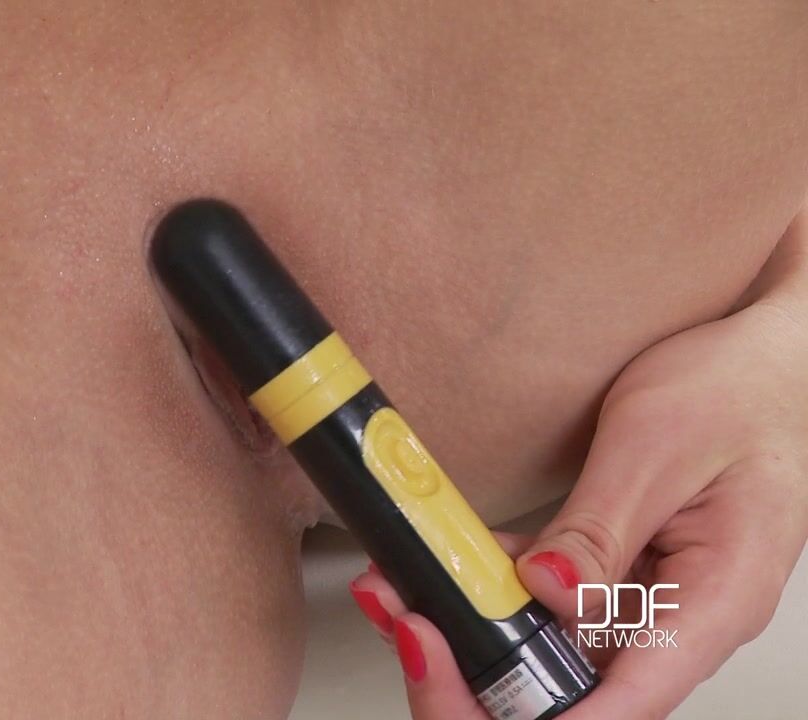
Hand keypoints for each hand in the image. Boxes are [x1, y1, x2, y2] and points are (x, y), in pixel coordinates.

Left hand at [350, 217, 807, 718]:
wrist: (758, 361)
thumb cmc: (736, 391)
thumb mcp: (656, 446)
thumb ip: (599, 528)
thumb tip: (546, 591)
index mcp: (717, 598)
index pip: (634, 696)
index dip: (557, 714)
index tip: (485, 699)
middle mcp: (683, 615)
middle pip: (583, 686)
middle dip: (487, 673)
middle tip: (412, 628)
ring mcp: (650, 599)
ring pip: (557, 650)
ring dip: (478, 634)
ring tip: (401, 598)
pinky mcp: (619, 577)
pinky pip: (552, 608)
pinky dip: (493, 595)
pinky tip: (442, 570)